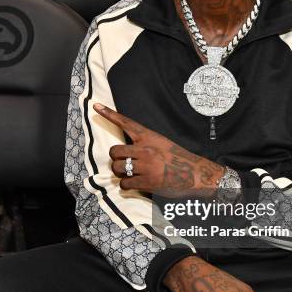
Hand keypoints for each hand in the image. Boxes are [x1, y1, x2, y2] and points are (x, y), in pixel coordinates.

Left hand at [93, 104, 224, 196]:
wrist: (195, 174)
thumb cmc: (179, 159)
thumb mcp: (163, 143)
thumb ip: (145, 144)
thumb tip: (128, 153)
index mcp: (149, 137)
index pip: (126, 123)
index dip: (109, 114)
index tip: (96, 106)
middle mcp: (145, 149)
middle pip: (115, 151)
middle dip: (115, 159)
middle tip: (123, 163)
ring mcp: (146, 166)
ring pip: (118, 168)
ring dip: (121, 173)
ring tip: (131, 174)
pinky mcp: (147, 182)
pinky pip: (125, 184)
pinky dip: (127, 186)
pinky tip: (136, 184)